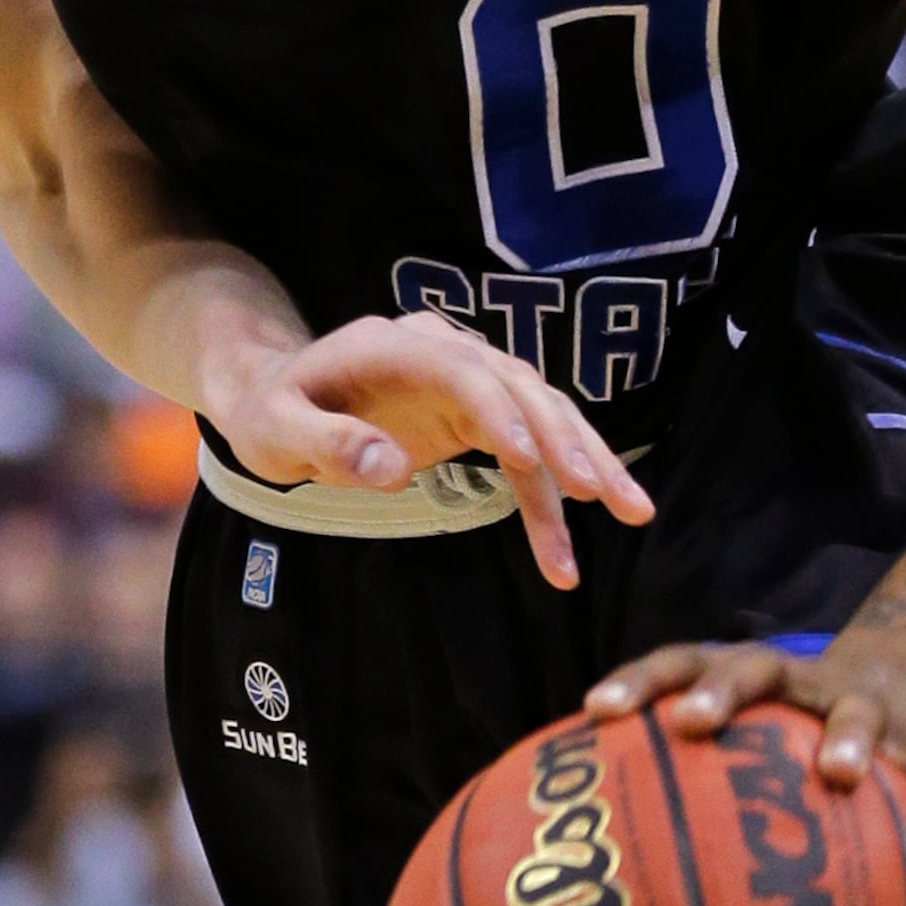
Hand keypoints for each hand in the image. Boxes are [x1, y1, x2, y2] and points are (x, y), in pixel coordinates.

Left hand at [210, 310, 651, 592]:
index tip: (527, 458)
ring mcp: (468, 383)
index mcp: (395, 345)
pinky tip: (563, 560)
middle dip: (569, 441)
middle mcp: (445, 353)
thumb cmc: (270, 412)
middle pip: (523, 390)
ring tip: (634, 513)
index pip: (464, 372)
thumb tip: (393, 469)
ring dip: (587, 466)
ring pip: (544, 419)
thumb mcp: (275, 431)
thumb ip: (329, 445)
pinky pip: (526, 459)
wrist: (275, 394)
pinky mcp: (477, 418)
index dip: (500, 411)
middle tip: (605, 493)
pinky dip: (549, 504)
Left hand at [580, 626, 905, 841]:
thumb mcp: (746, 746)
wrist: (893, 680)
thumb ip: (687, 787)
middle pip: (757, 670)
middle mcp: (797, 681)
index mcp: (743, 678)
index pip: (680, 663)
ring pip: (857, 712)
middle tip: (694, 721)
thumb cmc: (788, 740)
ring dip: (849, 738)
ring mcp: (862, 704)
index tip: (595, 712)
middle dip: (723, 691)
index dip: (638, 682)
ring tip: (841, 775)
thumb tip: (611, 870)